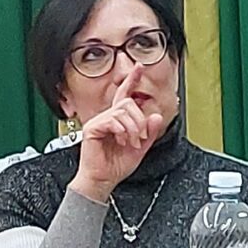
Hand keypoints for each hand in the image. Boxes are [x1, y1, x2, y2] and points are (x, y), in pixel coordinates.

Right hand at [70, 70, 166, 201]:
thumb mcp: (140, 149)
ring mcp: (99, 121)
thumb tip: (155, 116)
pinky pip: (112, 120)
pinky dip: (122, 131)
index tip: (139, 67)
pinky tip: (120, 141)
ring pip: (123, 111)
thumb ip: (149, 133)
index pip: (125, 96)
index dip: (132, 80)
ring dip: (132, 128)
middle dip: (140, 121)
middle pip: (128, 103)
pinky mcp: (92, 128)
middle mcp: (108, 118)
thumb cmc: (116, 166)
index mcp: (118, 120)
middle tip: (139, 138)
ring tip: (130, 142)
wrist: (103, 180)